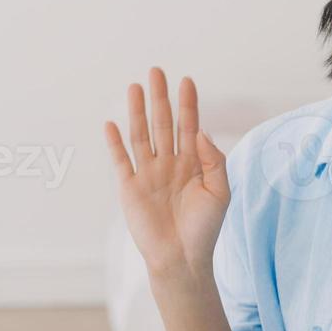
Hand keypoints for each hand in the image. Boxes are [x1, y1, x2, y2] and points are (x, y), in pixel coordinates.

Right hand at [104, 67, 229, 279]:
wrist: (182, 259)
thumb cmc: (204, 229)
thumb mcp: (220, 192)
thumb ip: (214, 160)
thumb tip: (200, 131)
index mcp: (193, 163)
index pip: (189, 125)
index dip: (188, 103)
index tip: (186, 80)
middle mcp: (169, 164)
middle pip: (163, 123)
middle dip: (160, 98)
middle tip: (157, 71)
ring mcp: (148, 174)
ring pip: (141, 135)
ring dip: (137, 111)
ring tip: (135, 87)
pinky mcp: (130, 188)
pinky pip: (121, 160)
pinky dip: (115, 142)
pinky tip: (111, 123)